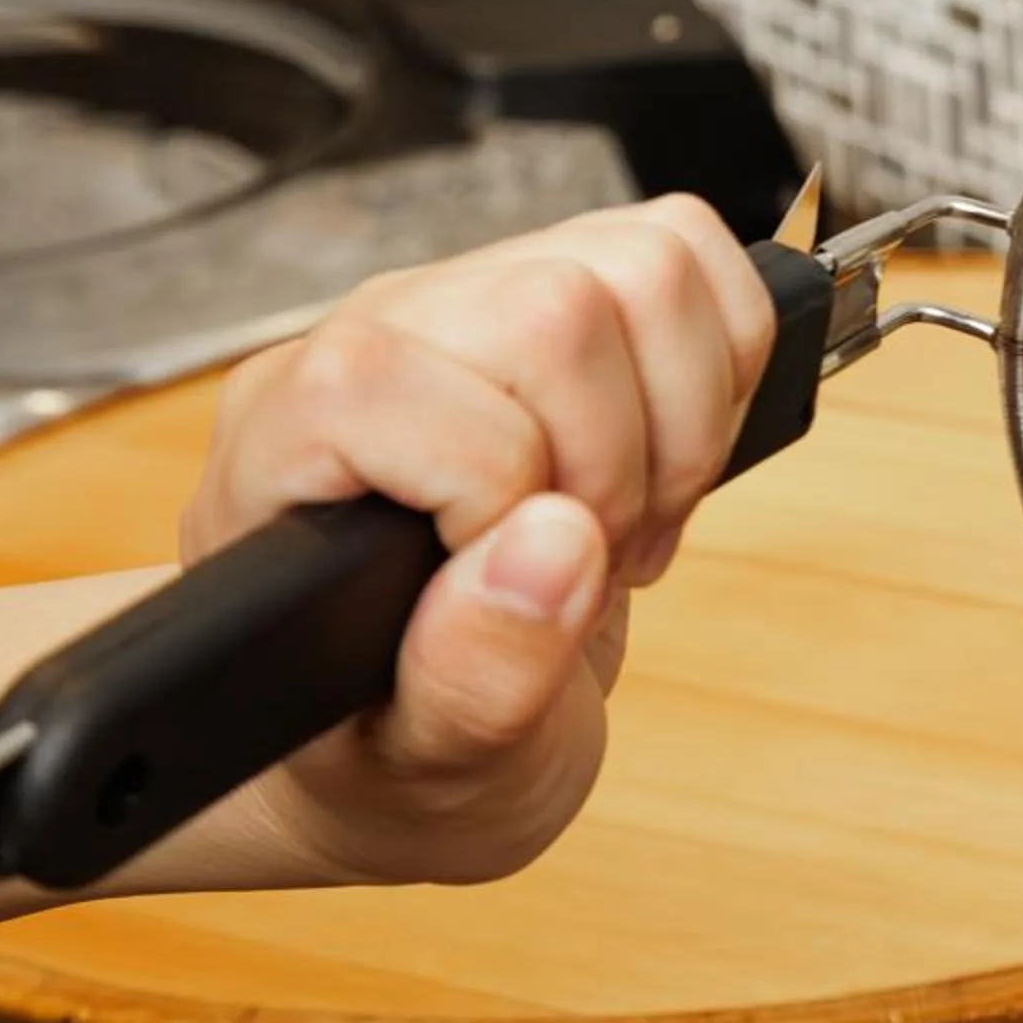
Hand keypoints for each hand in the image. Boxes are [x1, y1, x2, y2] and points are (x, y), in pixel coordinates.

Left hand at [182, 195, 771, 888]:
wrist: (408, 715)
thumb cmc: (392, 738)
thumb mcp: (421, 767)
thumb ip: (475, 676)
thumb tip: (557, 545)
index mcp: (296, 437)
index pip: (417, 385)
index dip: (507, 498)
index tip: (524, 590)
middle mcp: (382, 335)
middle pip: (560, 303)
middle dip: (626, 461)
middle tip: (602, 561)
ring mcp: (481, 300)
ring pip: (648, 261)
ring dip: (686, 415)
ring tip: (632, 517)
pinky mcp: (569, 289)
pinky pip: (693, 256)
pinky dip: (725, 367)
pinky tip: (668, 460)